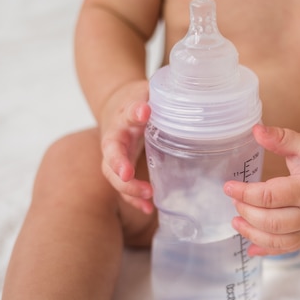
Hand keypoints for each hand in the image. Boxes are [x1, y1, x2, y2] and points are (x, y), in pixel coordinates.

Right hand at [99, 80, 153, 213]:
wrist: (117, 108)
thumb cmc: (137, 101)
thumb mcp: (148, 92)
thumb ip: (162, 94)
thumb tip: (188, 91)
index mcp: (123, 117)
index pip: (126, 114)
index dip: (134, 114)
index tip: (142, 112)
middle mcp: (115, 138)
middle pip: (111, 153)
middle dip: (118, 164)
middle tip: (128, 173)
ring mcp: (117, 156)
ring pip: (114, 175)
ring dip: (129, 188)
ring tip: (147, 196)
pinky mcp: (122, 170)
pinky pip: (124, 187)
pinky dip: (135, 199)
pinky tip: (148, 208)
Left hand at [224, 125, 299, 255]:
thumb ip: (281, 138)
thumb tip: (256, 130)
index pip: (271, 196)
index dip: (246, 193)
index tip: (228, 187)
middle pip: (272, 222)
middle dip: (247, 213)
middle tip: (234, 202)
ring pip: (278, 240)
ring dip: (252, 234)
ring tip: (236, 221)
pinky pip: (286, 249)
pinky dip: (266, 251)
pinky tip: (250, 248)